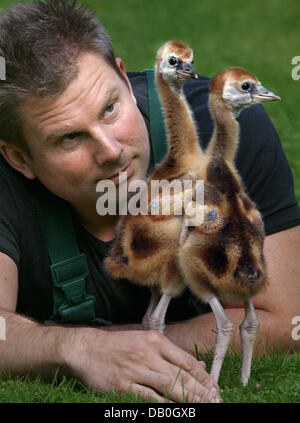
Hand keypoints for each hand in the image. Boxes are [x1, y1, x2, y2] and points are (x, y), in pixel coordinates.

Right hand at [63, 328, 221, 402]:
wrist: (86, 348)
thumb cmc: (117, 345)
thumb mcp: (145, 341)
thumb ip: (171, 354)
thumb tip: (198, 366)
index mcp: (155, 340)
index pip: (186, 360)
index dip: (203, 377)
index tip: (214, 389)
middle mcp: (148, 353)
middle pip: (181, 375)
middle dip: (202, 391)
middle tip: (216, 402)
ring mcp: (135, 369)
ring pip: (169, 387)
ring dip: (189, 399)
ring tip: (204, 406)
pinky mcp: (122, 385)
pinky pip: (148, 398)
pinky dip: (164, 405)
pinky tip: (174, 409)